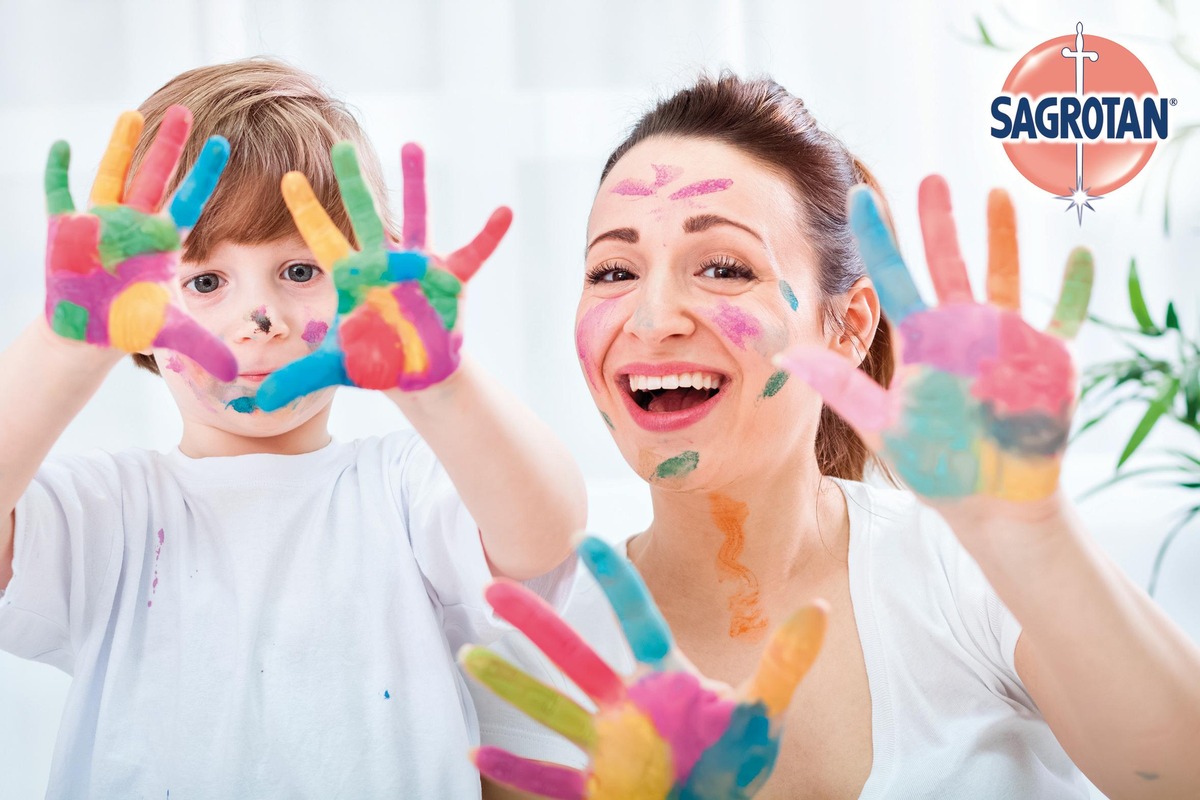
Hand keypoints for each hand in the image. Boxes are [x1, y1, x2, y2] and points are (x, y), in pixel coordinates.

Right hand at [44, 105, 235, 379]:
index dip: (205, 174)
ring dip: (120, 147)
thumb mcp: (170, 334)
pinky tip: (61, 145)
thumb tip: (237, 373)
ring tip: (131, 113)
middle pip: (155, 177)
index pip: (191, 201)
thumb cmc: (131, 323)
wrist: (89, 329)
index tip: (224, 143)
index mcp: (162, 241)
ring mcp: (99, 222)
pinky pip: (60, 193)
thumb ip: (203, 347)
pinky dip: (59, 171)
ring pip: (112, 175)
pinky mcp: (66, 229)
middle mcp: (134, 223)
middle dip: (169, 146)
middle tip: (185, 110)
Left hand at [256, 142, 510, 409]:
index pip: (324, 239)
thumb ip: (298, 378)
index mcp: (353, 275)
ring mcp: (419, 267)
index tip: (287, 178)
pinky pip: (474, 254)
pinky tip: (504, 212)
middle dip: (353, 183)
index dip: (307, 211)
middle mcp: (384, 262)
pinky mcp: (451, 280)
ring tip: (412, 145)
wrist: (417, 371)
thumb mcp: (335, 368)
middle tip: (340, 146)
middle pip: (365, 216)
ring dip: (415, 183)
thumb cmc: (375, 360)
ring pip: (417, 218)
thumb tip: (257, 403)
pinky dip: (490, 235)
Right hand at [461, 536, 827, 798]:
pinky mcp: (596, 787)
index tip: (583, 538)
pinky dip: (515, 766)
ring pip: (550, 708)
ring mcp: (606, 745)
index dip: (612, 580)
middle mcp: (625, 704)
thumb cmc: (732, 764)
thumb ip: (786, 662)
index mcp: (664, 678)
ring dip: (511, 686)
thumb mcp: (764, 714)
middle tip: (493, 587)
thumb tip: (817, 605)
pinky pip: (548, 776)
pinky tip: (478, 751)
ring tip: (470, 657)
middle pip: (574, 655)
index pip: (636, 618)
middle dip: (535, 623)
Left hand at [776, 176, 1092, 502]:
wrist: (991, 502)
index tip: (859, 196)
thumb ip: (841, 388)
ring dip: (1003, 237)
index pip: (891, 277)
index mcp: (921, 339)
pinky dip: (1075, 288)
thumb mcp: (884, 425)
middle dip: (938, 221)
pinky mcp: (1050, 360)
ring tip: (997, 193)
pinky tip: (1080, 254)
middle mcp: (962, 329)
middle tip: (930, 178)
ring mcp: (1008, 340)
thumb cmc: (936, 466)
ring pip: (1005, 275)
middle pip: (946, 263)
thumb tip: (786, 358)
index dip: (876, 238)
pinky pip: (1067, 315)